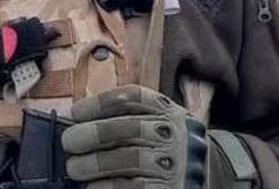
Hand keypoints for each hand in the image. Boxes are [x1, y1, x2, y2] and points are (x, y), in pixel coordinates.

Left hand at [62, 85, 207, 188]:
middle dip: (94, 134)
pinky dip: (110, 187)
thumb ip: (125, 119)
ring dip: (97, 163)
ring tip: (74, 168)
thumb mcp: (156, 123)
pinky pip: (137, 188)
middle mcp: (174, 132)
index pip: (132, 97)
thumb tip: (77, 124)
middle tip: (68, 142)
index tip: (75, 112)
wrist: (210, 175)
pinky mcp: (173, 188)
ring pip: (132, 159)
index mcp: (166, 109)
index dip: (100, 103)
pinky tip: (93, 187)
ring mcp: (176, 162)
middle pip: (130, 127)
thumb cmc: (165, 147)